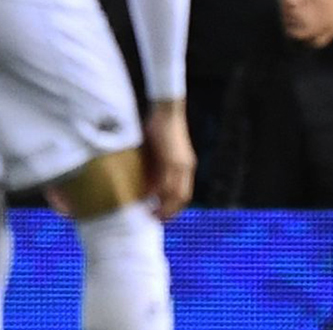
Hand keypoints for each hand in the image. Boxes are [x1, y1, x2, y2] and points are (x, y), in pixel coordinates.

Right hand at [142, 101, 195, 219]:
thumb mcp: (159, 154)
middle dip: (170, 212)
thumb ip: (156, 170)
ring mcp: (181, 164)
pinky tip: (148, 200)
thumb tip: (146, 186)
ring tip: (150, 215)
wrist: (167, 111)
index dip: (174, 207)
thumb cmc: (160, 130)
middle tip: (155, 220)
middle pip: (182, 198)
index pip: (184, 194)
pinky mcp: (172, 160)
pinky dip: (157, 194)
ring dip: (163, 207)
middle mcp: (186, 168)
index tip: (162, 216)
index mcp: (185, 167)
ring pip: (175, 194)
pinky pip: (166, 183)